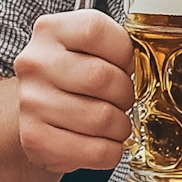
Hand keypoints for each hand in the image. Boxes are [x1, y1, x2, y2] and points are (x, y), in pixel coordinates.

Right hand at [14, 10, 135, 175]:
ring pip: (101, 118)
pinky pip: (95, 151)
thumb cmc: (72, 77)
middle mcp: (35, 63)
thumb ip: (114, 47)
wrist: (34, 111)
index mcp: (51, 30)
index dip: (122, 52)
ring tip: (114, 122)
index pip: (95, 31)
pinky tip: (104, 143)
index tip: (125, 65)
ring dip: (120, 126)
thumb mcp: (87, 48)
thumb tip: (149, 66)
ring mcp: (31, 102)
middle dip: (125, 94)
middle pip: (101, 77)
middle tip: (123, 100)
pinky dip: (111, 151)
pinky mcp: (35, 139)